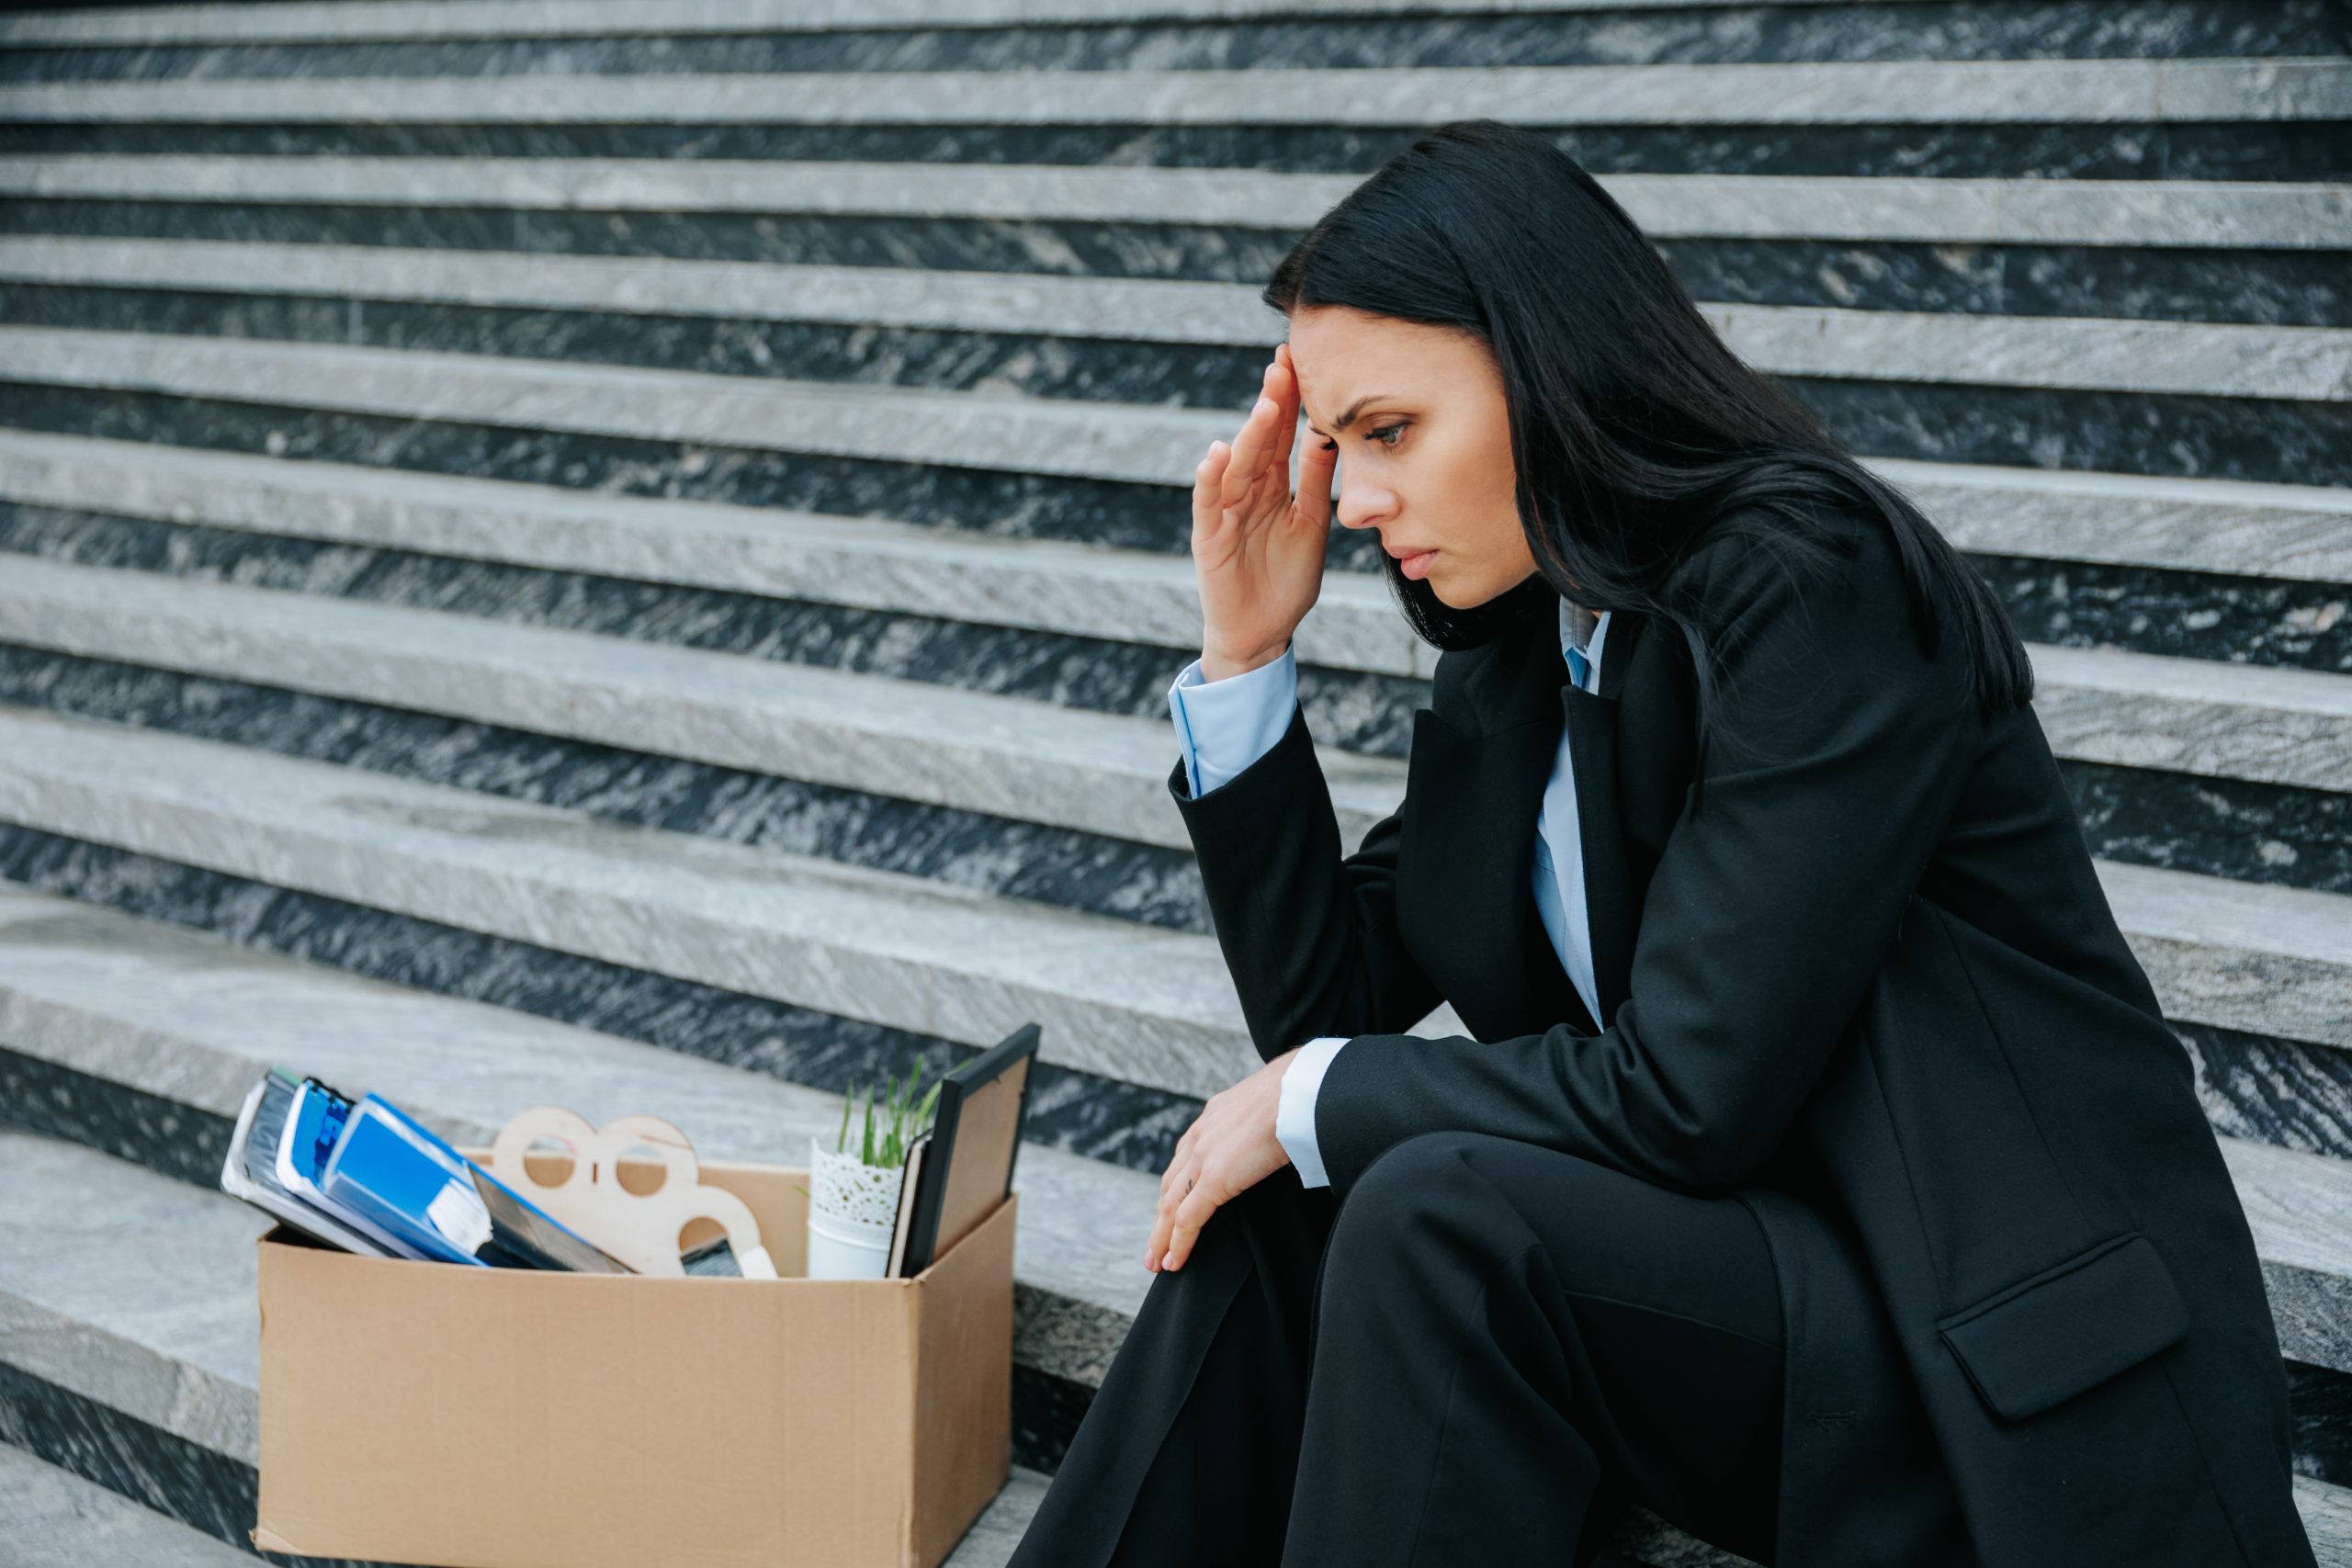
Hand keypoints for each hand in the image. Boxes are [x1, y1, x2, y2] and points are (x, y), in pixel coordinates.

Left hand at [1147, 1045, 1301, 1273]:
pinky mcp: (1215, 1178)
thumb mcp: (1269, 1108)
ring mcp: (1203, 1156)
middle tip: (1154, 1246)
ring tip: (1158, 1262)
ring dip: (1162, 1237)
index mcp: (1212, 1117)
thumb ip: (1261, 1126)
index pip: (1185, 1160)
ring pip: (1171, 1206)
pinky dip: (1179, 1243)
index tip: (1170, 1211)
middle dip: (1160, 1218)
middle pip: (1171, 1185)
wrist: (1300, 1089)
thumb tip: (1277, 1138)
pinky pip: (1189, 1219)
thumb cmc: (1299, 1095)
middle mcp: (1200, 1135)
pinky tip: (1175, 1262)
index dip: (1176, 1189)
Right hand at [1192, 343, 1336, 681]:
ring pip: (1237, 467)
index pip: (1282, 435)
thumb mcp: (1311, 525)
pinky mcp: (1210, 540)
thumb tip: (1329, 433)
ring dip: (1250, 436)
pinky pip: (1208, 505)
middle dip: (1272, 404)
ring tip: (1266, 405)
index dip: (1290, 400)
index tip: (1299, 361)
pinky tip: (1217, 455)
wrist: (1261, 634)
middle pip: (1260, 441)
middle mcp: (1247, 493)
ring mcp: (1225, 514)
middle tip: (1284, 365)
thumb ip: (1314, 481)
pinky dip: (1211, 481)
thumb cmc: (1285, 581)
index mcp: (1274, 487)